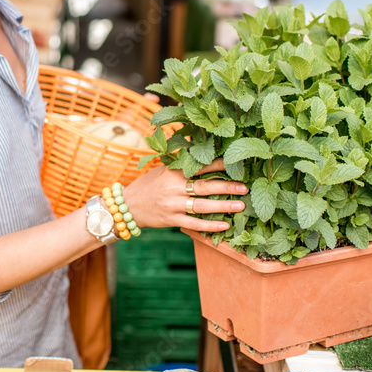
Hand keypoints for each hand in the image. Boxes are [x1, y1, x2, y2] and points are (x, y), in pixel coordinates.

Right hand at [123, 158, 246, 231]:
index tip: (235, 162)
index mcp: (173, 172)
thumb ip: (181, 162)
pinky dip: (209, 225)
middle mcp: (173, 188)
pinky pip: (194, 224)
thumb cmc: (148, 185)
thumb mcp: (162, 169)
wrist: (126, 205)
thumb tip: (199, 146)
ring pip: (202, 206)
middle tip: (244, 187)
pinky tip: (224, 225)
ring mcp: (172, 205)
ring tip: (241, 206)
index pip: (199, 166)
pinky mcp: (171, 220)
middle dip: (226, 187)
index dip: (218, 164)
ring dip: (223, 206)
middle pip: (204, 186)